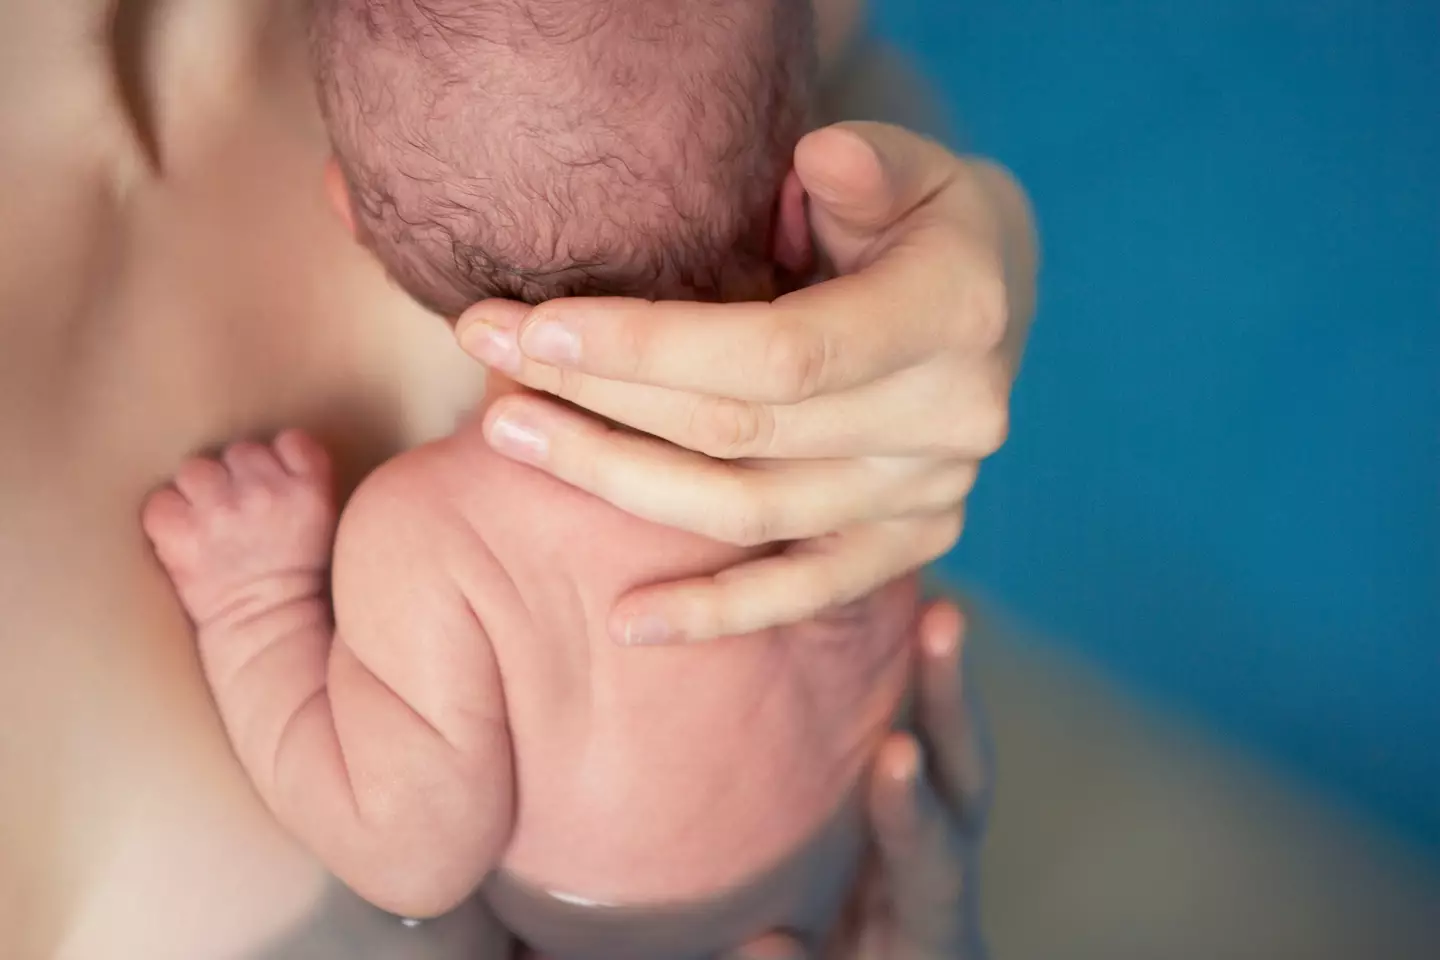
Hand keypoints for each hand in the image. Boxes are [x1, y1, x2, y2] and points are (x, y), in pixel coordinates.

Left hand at [457, 122, 1036, 644]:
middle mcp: (950, 422)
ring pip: (749, 513)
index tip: (536, 328)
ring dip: (617, 481)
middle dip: (599, 397)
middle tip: (488, 355)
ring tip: (510, 436)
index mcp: (952, 317)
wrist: (986, 299)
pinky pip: (804, 592)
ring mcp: (930, 495)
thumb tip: (817, 158)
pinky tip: (627, 621)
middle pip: (741, 433)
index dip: (650, 349)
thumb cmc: (921, 215)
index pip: (780, 352)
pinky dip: (717, 614)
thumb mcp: (909, 163)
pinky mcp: (909, 543)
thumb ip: (865, 163)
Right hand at [726, 600, 992, 959]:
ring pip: (952, 744)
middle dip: (954, 699)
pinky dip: (912, 676)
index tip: (897, 753)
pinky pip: (922, 731)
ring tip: (930, 594)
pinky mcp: (912, 803)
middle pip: (968, 779)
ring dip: (939, 672)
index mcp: (933, 926)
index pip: (935, 862)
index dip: (915, 811)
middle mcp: (944, 869)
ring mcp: (934, 830)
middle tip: (944, 623)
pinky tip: (890, 612)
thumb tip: (763, 940)